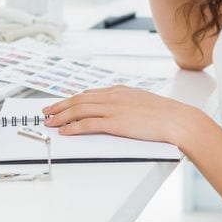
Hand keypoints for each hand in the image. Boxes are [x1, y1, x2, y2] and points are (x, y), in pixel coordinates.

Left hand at [42, 85, 189, 144]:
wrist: (175, 119)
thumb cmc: (163, 114)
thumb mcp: (141, 101)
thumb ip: (126, 102)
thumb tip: (117, 110)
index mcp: (119, 91)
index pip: (88, 94)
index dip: (71, 99)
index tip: (61, 104)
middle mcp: (113, 96)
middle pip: (79, 100)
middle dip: (60, 106)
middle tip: (46, 112)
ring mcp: (113, 109)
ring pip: (80, 110)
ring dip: (62, 116)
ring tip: (50, 122)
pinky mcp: (115, 123)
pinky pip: (89, 124)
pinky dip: (74, 127)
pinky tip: (65, 131)